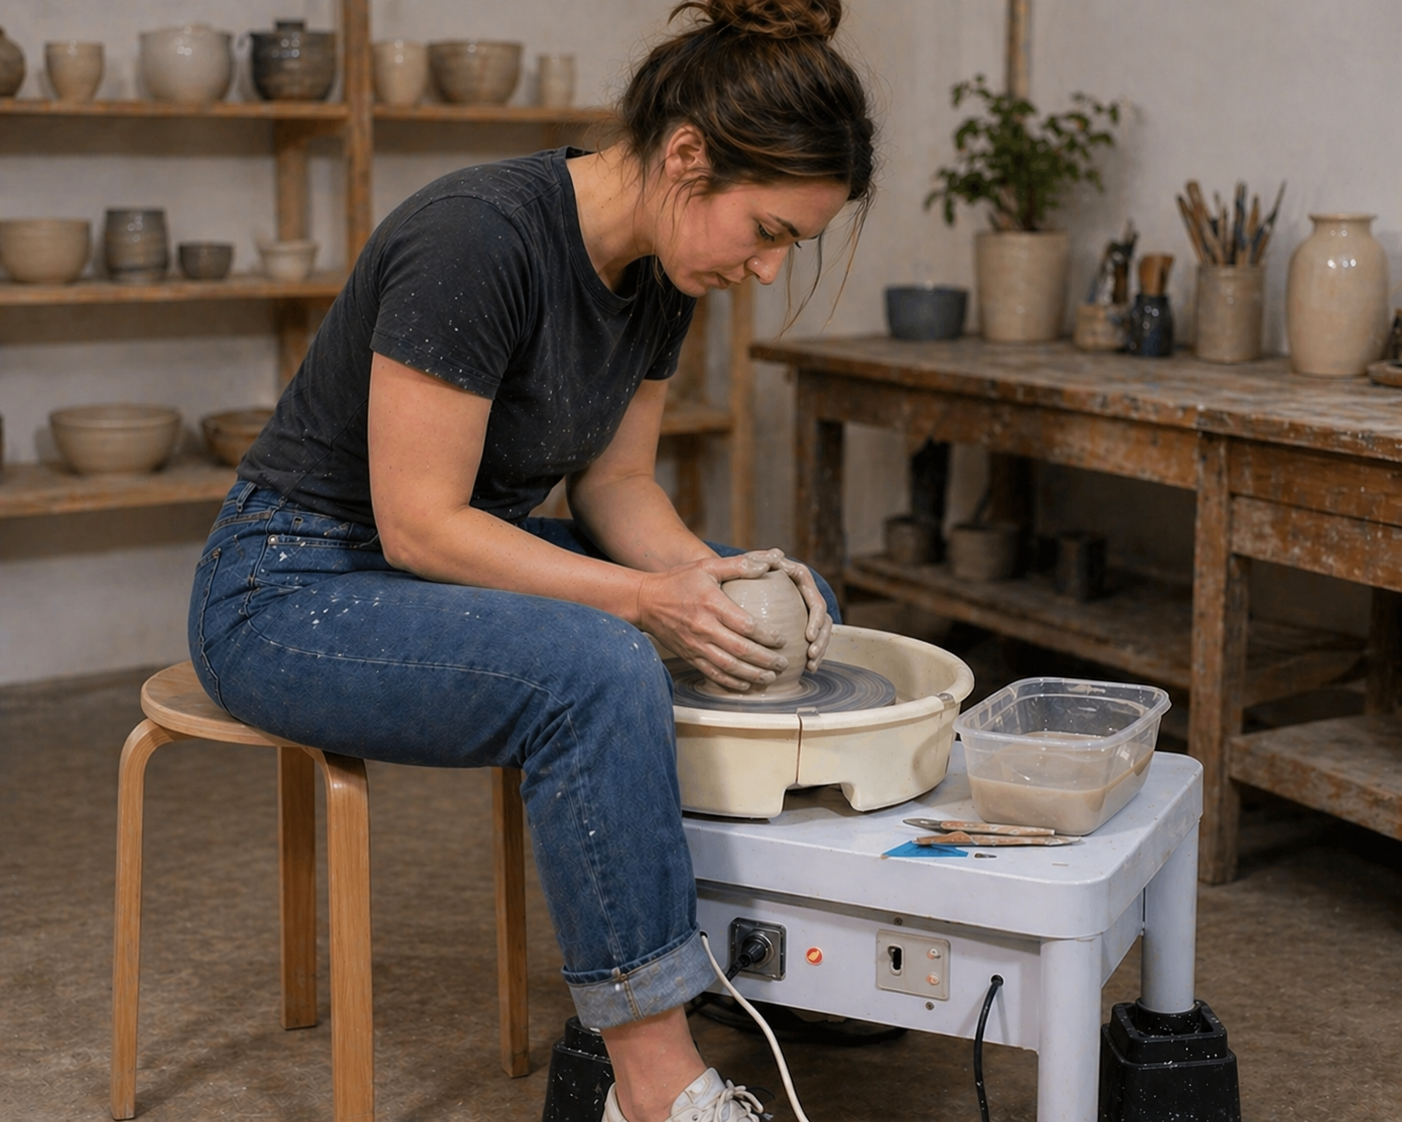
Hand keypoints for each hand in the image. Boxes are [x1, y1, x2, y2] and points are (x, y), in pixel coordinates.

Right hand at [636, 553, 794, 690]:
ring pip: (729, 667)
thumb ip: (738, 565)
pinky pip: (712, 674)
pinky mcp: (689, 656)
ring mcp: (696, 645)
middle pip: (741, 650)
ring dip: (752, 675)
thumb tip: (766, 565)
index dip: (767, 636)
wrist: (645, 601)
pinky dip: (730, 683)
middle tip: (783, 663)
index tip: (782, 640)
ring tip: (770, 678)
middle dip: (766, 660)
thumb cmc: (678, 581)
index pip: (746, 626)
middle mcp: (705, 628)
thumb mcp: (706, 567)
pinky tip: (745, 685)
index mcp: (712, 605)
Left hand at [739, 548, 832, 670]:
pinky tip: (806, 668)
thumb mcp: (747, 562)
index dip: (816, 619)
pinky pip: (811, 640)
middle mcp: (805, 593)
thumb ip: (760, 559)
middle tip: (811, 655)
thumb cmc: (741, 569)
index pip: (815, 600)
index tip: (809, 635)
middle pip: (823, 618)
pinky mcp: (798, 622)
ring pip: (821, 631)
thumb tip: (777, 554)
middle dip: (822, 639)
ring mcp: (803, 609)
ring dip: (820, 649)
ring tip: (811, 665)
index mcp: (799, 579)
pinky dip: (811, 654)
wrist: (735, 578)